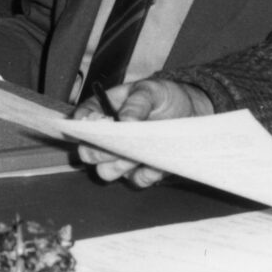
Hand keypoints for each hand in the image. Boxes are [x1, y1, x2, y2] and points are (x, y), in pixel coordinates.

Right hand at [72, 78, 212, 186]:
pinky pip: (136, 181)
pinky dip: (145, 174)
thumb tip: (124, 121)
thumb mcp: (152, 90)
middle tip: (118, 144)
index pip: (81, 121)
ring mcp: (122, 157)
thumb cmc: (164, 96)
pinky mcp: (141, 171)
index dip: (81, 126)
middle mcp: (107, 138)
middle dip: (100, 152)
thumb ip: (137, 103)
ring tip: (137, 155)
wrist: (190, 111)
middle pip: (87, 153)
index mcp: (102, 111)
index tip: (96, 126)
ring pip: (106, 172)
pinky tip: (156, 164)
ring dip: (119, 166)